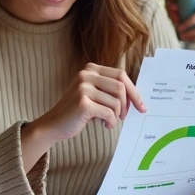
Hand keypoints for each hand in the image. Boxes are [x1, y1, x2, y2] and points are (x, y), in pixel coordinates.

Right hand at [31, 64, 145, 142]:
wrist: (54, 125)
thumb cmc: (77, 111)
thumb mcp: (94, 94)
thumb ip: (110, 89)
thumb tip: (136, 97)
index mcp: (91, 69)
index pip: (121, 75)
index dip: (134, 91)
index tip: (141, 106)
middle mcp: (86, 75)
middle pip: (121, 87)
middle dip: (127, 104)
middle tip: (123, 116)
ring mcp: (83, 88)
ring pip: (116, 102)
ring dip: (116, 116)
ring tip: (108, 121)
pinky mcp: (83, 103)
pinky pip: (109, 113)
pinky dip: (110, 122)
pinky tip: (104, 125)